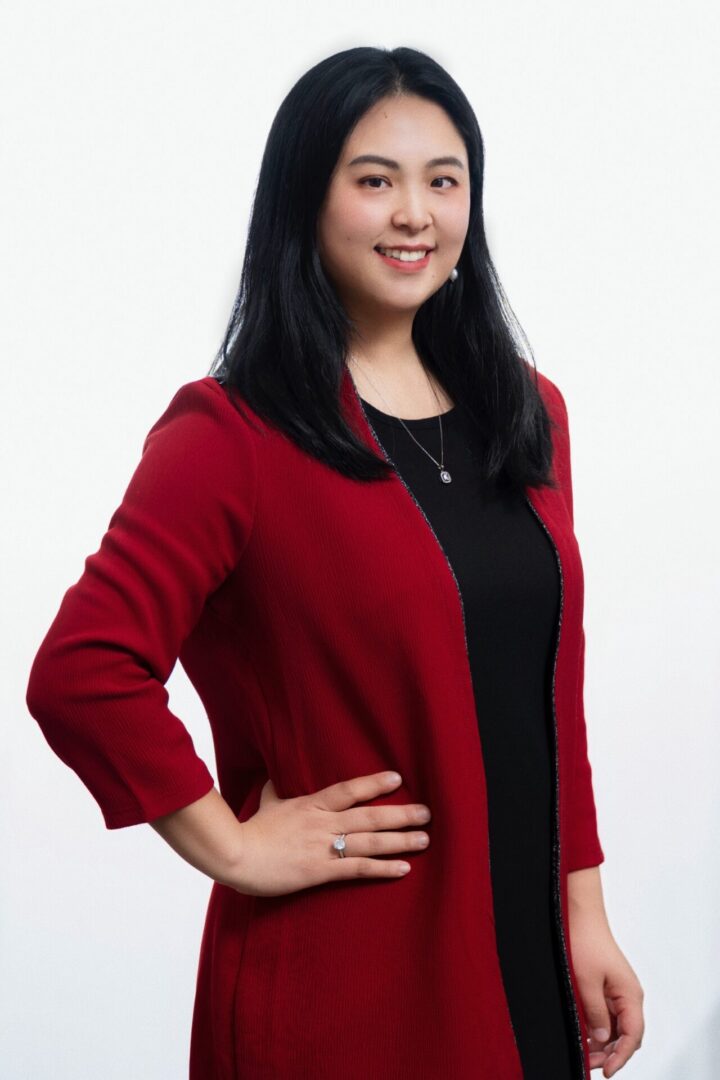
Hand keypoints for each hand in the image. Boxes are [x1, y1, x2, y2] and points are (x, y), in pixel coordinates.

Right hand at [231, 771, 431, 896]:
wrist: (235, 855)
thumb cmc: (250, 831)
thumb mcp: (266, 804)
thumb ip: (275, 792)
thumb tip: (272, 777)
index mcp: (310, 804)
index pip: (348, 790)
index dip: (374, 783)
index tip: (398, 778)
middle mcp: (322, 822)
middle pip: (369, 815)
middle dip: (401, 813)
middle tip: (427, 813)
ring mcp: (322, 847)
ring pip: (369, 840)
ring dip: (400, 840)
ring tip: (424, 839)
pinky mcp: (319, 871)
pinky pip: (357, 869)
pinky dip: (382, 868)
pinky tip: (403, 868)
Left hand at [569, 915, 644, 1075]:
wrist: (580, 915)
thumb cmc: (585, 941)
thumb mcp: (586, 981)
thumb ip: (595, 1012)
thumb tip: (603, 1039)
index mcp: (630, 994)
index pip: (632, 1036)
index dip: (621, 1057)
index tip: (606, 1070)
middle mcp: (628, 995)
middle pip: (626, 1035)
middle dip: (610, 1053)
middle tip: (590, 1064)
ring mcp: (618, 992)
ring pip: (616, 1027)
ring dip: (603, 1042)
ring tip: (586, 1053)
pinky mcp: (607, 987)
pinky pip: (607, 1015)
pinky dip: (598, 1028)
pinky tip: (584, 1035)